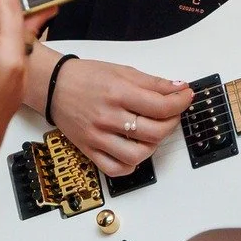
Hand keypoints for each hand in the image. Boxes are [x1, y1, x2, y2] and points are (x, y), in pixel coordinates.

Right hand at [47, 58, 192, 177]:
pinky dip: (131, 164)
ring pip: (138, 154)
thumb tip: (179, 87)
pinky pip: (115, 169)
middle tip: (173, 113)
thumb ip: (152, 82)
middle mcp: (108, 117)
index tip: (186, 97)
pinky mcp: (89, 150)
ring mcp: (98, 137)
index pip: (160, 105)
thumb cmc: (86, 77)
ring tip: (154, 132)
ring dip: (154, 145)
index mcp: (118, 93)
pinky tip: (136, 150)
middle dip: (172, 122)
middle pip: (154, 131)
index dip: (181, 102)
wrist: (54, 86)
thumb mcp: (122, 71)